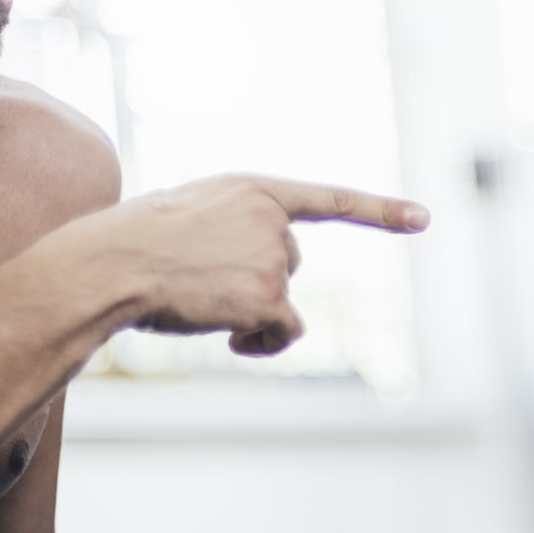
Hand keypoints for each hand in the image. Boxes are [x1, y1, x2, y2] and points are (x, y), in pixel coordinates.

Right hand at [68, 175, 427, 355]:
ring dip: (253, 312)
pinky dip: (265, 343)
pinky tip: (231, 340)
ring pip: (283, 299)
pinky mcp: (270, 296)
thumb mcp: (189, 212)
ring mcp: (274, 257)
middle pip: (289, 262)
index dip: (381, 210)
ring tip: (202, 301)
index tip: (424, 218)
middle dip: (256, 279)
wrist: (109, 265)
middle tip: (202, 282)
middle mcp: (273, 219)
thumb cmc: (134, 244)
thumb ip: (233, 225)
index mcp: (253, 189)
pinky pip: (287, 331)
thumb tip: (255, 272)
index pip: (329, 198)